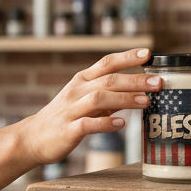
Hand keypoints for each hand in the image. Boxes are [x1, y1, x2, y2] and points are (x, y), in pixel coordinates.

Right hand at [18, 47, 159, 165]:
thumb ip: (109, 95)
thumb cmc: (64, 118)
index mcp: (82, 80)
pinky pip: (87, 124)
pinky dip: (105, 123)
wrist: (32, 138)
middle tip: (158, 82)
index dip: (127, 56)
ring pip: (99, 99)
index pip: (106, 63)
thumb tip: (139, 91)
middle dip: (135, 80)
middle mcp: (76, 91)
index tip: (149, 52)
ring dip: (124, 99)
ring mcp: (71, 110)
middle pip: (108, 80)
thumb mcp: (85, 101)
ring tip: (146, 102)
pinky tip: (121, 124)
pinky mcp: (68, 129)